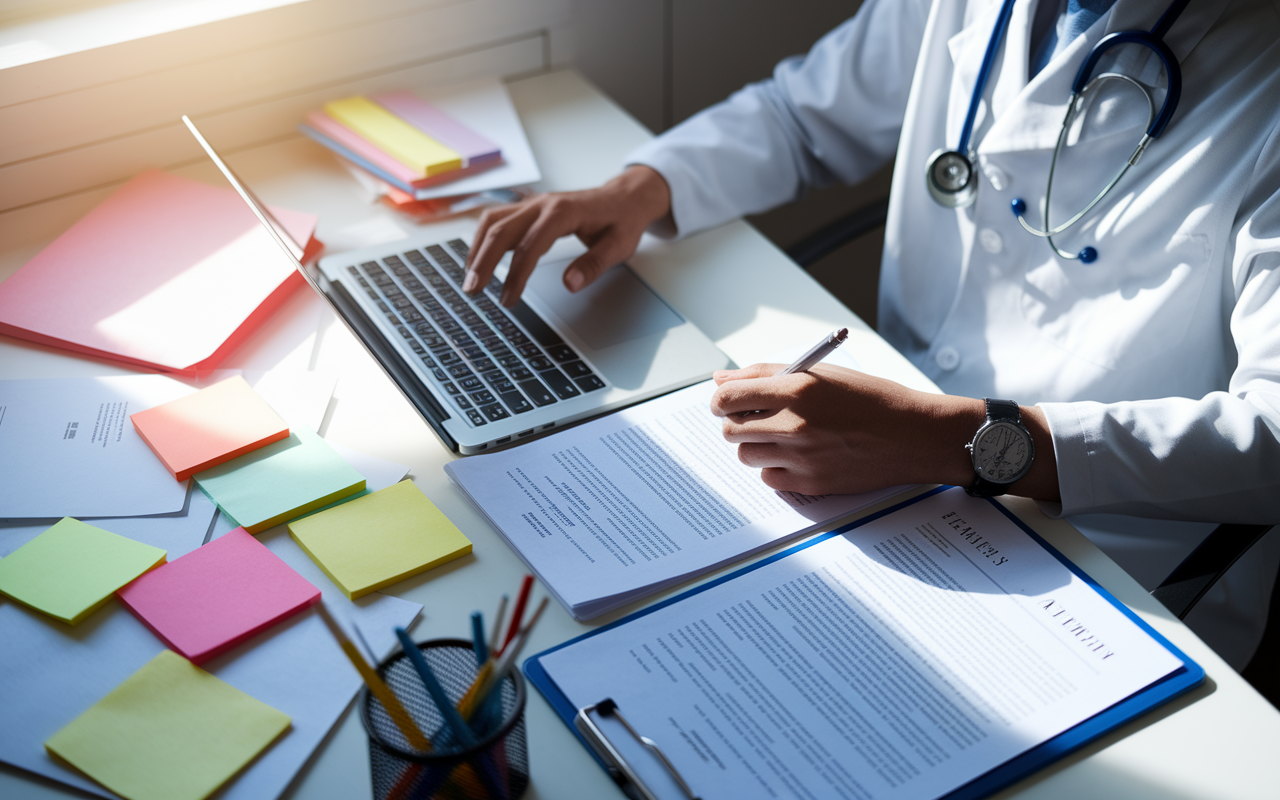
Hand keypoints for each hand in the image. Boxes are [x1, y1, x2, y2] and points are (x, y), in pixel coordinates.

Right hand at [463, 165, 672, 306]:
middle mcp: (542, 204)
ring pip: (492, 221)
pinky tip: (479, 259)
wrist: (624, 197)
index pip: (530, 246)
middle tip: (472, 291)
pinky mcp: (528, 208)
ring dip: (477, 249)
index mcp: (563, 213)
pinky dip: (483, 238)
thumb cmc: (621, 221)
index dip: (516, 275)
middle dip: (483, 262)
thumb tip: (570, 284)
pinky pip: (497, 219)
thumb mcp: (619, 246)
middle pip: (501, 230)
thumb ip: (594, 265)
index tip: (508, 300)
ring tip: (470, 278)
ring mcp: (533, 204)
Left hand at [710, 363, 1060, 500]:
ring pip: (747, 456)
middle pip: (732, 431)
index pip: (729, 398)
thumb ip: (766, 374)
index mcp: (796, 390)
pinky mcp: (811, 483)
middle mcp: (794, 425)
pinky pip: (770, 479)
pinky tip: (798, 456)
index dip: (720, 401)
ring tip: (784, 437)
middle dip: (737, 424)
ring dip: (756, 446)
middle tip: (757, 419)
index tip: (725, 403)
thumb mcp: (820, 374)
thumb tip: (721, 379)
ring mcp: (801, 457)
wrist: (913, 435)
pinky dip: (776, 468)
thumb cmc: (871, 399)